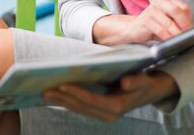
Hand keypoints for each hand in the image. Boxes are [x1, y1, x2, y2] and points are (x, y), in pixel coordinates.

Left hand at [41, 71, 178, 121]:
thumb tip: (125, 81)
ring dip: (61, 101)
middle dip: (62, 98)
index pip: (92, 100)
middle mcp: (108, 114)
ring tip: (45, 93)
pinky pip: (79, 108)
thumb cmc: (143, 83)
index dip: (77, 93)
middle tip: (45, 90)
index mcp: (117, 107)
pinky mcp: (98, 111)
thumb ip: (136, 81)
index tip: (62, 85)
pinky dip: (66, 102)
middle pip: (81, 106)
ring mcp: (102, 115)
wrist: (148, 92)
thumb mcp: (143, 80)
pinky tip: (55, 96)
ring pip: (78, 109)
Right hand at [125, 0, 191, 43]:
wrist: (134, 29)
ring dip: (176, 34)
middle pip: (176, 11)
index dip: (189, 20)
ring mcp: (151, 10)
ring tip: (179, 41)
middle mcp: (159, 2)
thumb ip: (179, 22)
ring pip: (169, 22)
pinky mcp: (145, 20)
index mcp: (167, 0)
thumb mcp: (169, 21)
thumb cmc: (155, 26)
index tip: (191, 31)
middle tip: (187, 35)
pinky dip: (167, 37)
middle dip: (184, 25)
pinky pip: (160, 30)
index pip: (184, 8)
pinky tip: (169, 41)